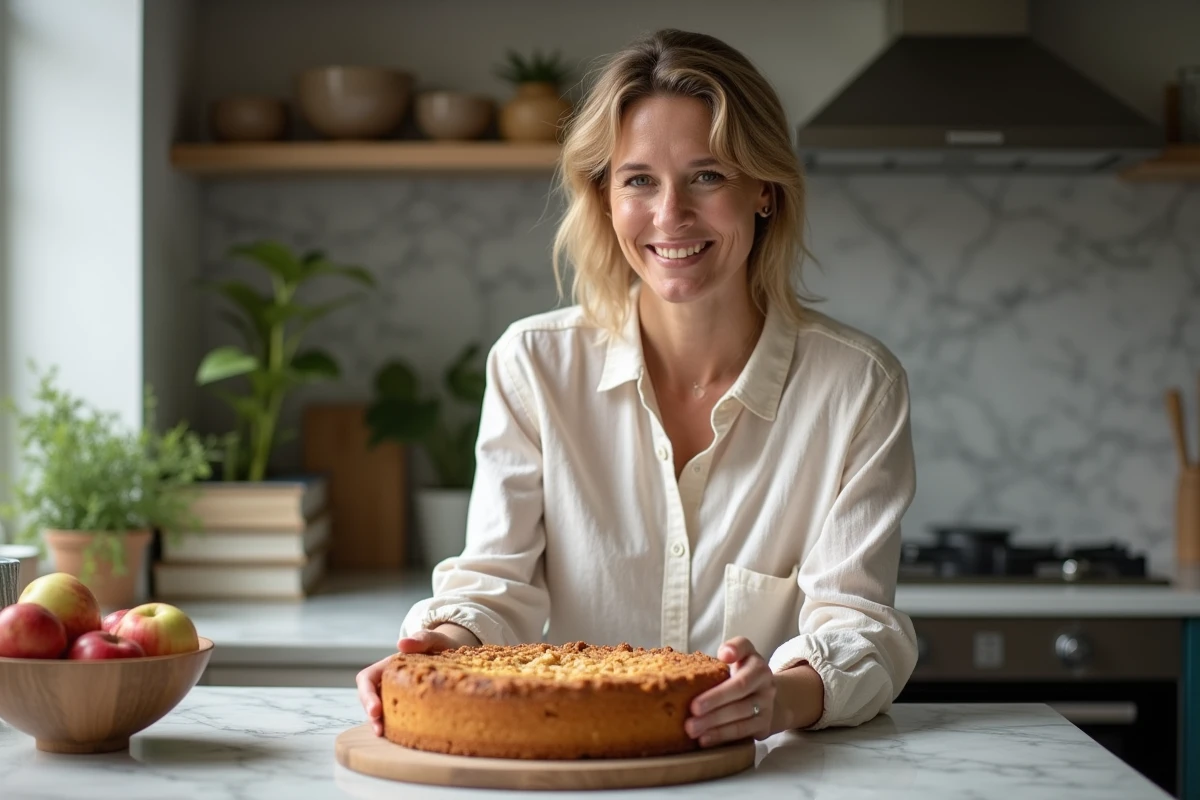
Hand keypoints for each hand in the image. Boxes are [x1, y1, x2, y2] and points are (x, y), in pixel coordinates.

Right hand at [355, 625, 478, 736]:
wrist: (454, 653)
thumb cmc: (439, 645)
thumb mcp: (433, 639)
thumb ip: (420, 639)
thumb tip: (401, 643)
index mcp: (388, 666)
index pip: (367, 679)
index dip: (367, 695)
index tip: (375, 709)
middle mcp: (389, 682)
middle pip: (370, 699)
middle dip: (372, 715)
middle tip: (379, 729)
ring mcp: (397, 695)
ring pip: (382, 711)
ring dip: (382, 723)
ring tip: (387, 736)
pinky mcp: (408, 706)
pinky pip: (397, 717)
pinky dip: (397, 727)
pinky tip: (406, 737)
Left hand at [685, 637, 775, 746]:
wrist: (766, 697)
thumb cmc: (744, 674)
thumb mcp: (742, 655)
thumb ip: (733, 648)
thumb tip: (724, 653)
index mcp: (757, 665)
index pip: (745, 658)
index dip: (733, 656)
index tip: (719, 661)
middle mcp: (765, 684)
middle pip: (739, 690)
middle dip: (714, 701)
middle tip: (692, 709)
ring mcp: (766, 706)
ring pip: (740, 715)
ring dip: (715, 723)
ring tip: (692, 729)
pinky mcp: (763, 726)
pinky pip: (742, 732)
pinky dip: (722, 736)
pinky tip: (705, 739)